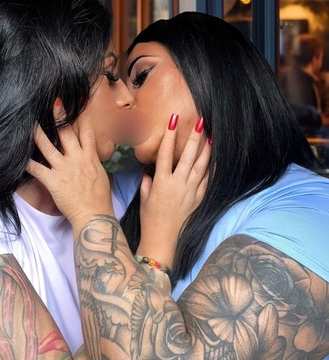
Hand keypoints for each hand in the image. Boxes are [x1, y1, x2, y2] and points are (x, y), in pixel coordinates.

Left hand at [27, 108, 113, 228]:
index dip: (83, 116)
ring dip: (38, 133)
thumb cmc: (100, 200)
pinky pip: (36, 169)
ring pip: (48, 146)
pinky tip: (18, 157)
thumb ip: (93, 164)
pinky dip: (27, 163)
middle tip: (54, 102)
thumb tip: (91, 158)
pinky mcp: (53, 181)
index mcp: (90, 158)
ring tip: (30, 123)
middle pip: (67, 132)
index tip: (80, 103)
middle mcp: (77, 159)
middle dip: (60, 116)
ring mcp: (64, 169)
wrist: (95, 216)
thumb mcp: (101, 176)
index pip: (87, 132)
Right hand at [137, 115, 210, 267]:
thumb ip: (148, 181)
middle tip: (199, 121)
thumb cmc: (150, 217)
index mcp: (161, 182)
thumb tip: (150, 170)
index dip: (169, 136)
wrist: (162, 238)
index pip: (165, 153)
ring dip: (206, 149)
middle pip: (187, 156)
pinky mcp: (198, 199)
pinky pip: (206, 180)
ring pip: (201, 166)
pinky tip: (213, 158)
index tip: (172, 121)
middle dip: (194, 137)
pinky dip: (210, 168)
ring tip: (210, 135)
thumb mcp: (144, 196)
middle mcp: (178, 184)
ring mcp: (190, 191)